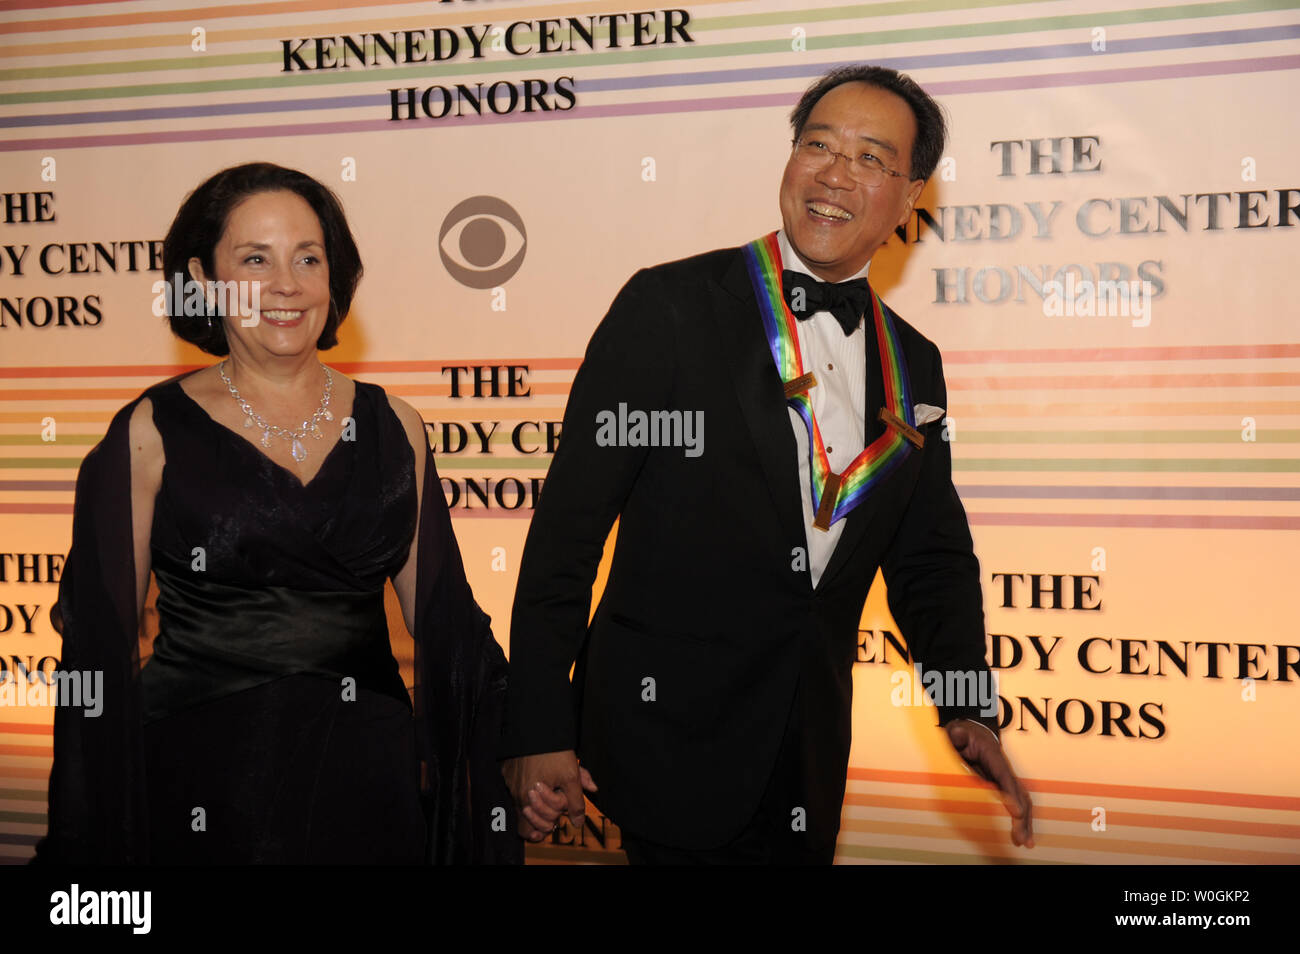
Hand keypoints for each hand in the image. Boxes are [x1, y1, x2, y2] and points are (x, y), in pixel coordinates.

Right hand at [500, 750, 597, 842]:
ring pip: (521, 804)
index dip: (552, 822)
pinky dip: (527, 788)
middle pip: (527, 820)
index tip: (560, 814)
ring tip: (548, 796)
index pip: (537, 826)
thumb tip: (578, 822)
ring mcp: (509, 782)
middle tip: (555, 811)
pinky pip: (515, 787)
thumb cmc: (554, 752)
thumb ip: (576, 802)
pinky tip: (538, 780)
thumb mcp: (571, 776)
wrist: (537, 726)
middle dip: (543, 817)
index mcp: (528, 798)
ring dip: (536, 805)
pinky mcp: (506, 771)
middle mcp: (515, 793)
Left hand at [944, 719, 1033, 847]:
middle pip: (1019, 794)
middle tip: (1021, 839)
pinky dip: (1021, 818)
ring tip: (1026, 843)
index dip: (1012, 796)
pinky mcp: (1003, 785)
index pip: (1005, 778)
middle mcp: (1005, 770)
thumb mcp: (958, 732)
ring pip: (1022, 801)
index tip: (1017, 813)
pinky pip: (1016, 802)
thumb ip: (958, 734)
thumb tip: (957, 732)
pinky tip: (1020, 833)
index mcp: (994, 758)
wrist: (972, 731)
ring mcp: (1006, 778)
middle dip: (1022, 818)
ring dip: (1025, 822)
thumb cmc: (963, 734)